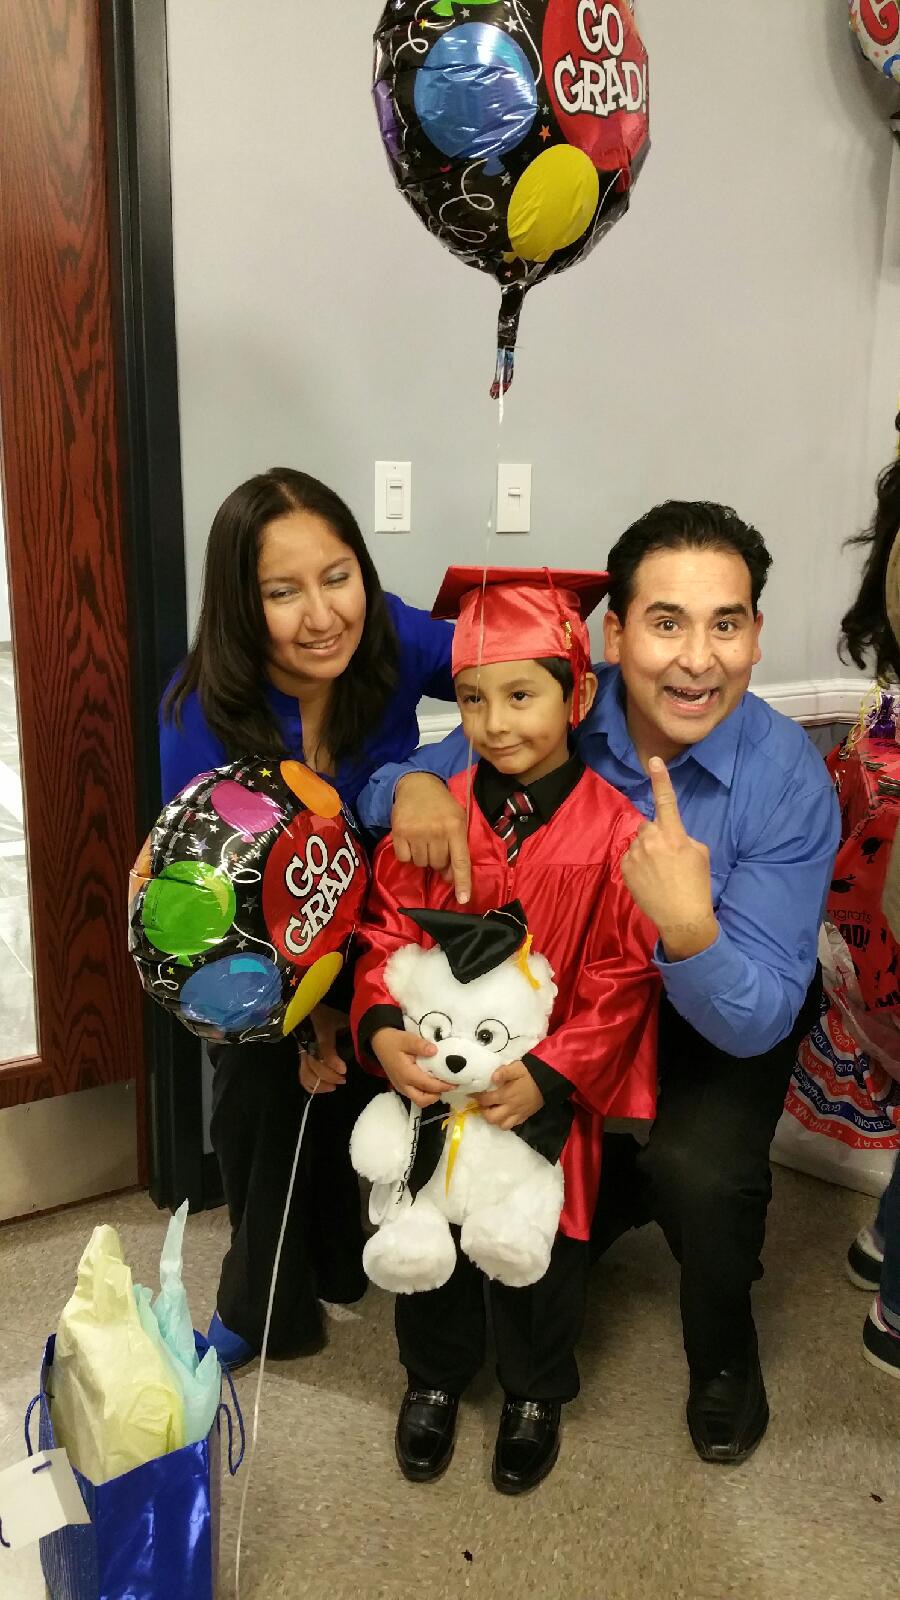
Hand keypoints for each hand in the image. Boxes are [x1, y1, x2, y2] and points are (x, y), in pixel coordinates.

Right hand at [298, 1002, 347, 1094]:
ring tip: (334, 1086)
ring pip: (307, 1073)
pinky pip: (302, 1075)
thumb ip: (353, 1027)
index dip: (333, 1062)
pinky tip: (324, 1087)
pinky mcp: (301, 1058)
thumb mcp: (342, 1018)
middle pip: (314, 1065)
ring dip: (320, 1083)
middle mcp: (310, 1044)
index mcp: (322, 1032)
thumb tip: (370, 1037)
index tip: (344, 1070)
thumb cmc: (328, 1014)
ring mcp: (303, 1052)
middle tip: (343, 1079)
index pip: (325, 1049)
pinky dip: (311, 1085)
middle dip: (329, 1076)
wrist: (307, 1010)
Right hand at [371, 1026, 446, 1107]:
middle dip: (436, 1095)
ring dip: (430, 1095)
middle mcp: (403, 1084)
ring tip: (441, 1083)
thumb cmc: (393, 1040)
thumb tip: (435, 1051)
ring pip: (418, 1099)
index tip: (455, 1083)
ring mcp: (401, 1086)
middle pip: (422, 1100)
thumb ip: (420, 1045)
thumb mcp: (407, 1039)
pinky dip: (425, 1092)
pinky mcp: (401, 1085)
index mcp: (406, 1074)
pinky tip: (432, 1081)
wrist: (379, 1041)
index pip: (428, 1085)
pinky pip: (414, 1094)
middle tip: (448, 1085)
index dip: (443, 1086)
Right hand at [391, 773, 471, 904]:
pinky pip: (404, 859)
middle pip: (438, 865)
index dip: (462, 882)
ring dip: (423, 857)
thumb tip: (450, 877)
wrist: (417, 784)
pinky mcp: (399, 832)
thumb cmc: (442, 805)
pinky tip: (410, 841)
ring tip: (423, 840)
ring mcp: (416, 832)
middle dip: (438, 860)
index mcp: (455, 828)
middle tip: (436, 844)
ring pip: (421, 864)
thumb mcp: (457, 820)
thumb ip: (457, 847)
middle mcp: (436, 831)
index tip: (462, 900)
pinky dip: (407, 855)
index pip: (460, 861)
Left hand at [477, 1060, 543, 1129]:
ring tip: (494, 1110)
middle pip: (491, 1118)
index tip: (472, 1094)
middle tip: (484, 1104)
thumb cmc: (530, 1073)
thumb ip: (503, 1072)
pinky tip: (505, 1113)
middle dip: (484, 1112)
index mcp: (505, 1095)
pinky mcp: (525, 1116)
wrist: (548, 1081)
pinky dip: (506, 1122)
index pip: (486, 1100)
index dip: (476, 1097)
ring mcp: (518, 1114)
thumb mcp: (516, 1068)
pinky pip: (512, 1125)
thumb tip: (492, 1078)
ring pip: (501, 1125)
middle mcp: (510, 1107)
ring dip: (495, 1119)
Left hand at [620, 757, 718, 960]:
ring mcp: (635, 854)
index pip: (666, 801)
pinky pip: (630, 857)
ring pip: (640, 842)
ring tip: (659, 873)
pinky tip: (649, 880)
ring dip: (647, 851)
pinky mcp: (625, 868)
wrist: (682, 918)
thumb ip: (683, 838)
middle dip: (657, 835)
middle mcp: (651, 840)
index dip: (661, 779)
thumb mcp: (700, 855)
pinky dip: (638, 864)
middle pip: (650, 826)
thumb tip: (671, 838)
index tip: (654, 761)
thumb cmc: (697, 885)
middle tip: (668, 857)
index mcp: (674, 834)